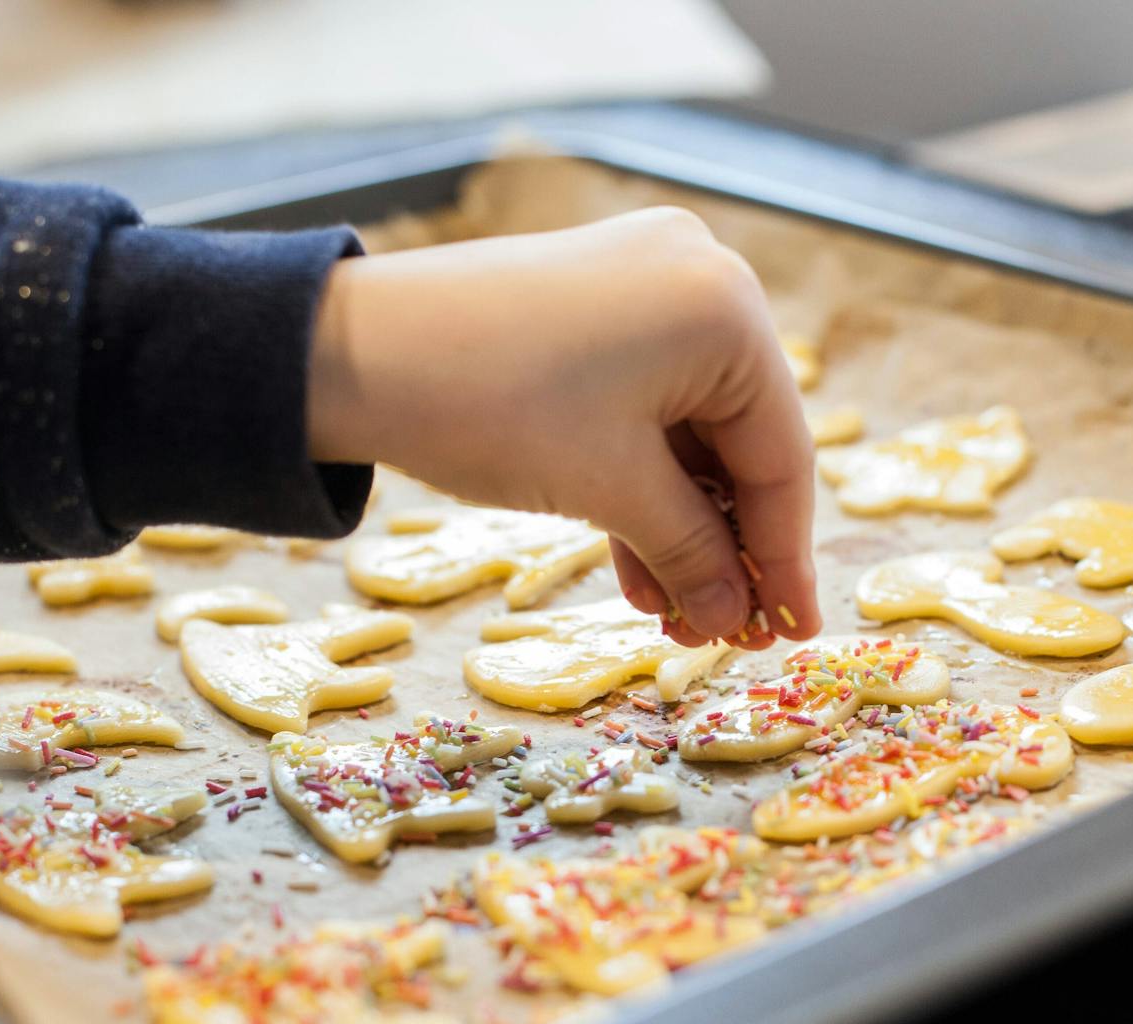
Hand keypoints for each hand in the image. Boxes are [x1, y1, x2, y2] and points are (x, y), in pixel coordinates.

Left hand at [306, 207, 819, 646]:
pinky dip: (641, 482)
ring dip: (681, 528)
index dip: (785, 558)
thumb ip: (692, 554)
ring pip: (689, 432)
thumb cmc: (490, 405)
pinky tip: (635, 563)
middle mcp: (701, 279)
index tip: (791, 634)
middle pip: (740, 442)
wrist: (340, 351)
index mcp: (728, 308)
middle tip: (722, 635)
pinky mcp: (594, 304)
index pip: (782, 456)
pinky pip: (645, 406)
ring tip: (669, 617)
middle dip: (726, 547)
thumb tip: (737, 615)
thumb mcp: (609, 489)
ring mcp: (645, 286)